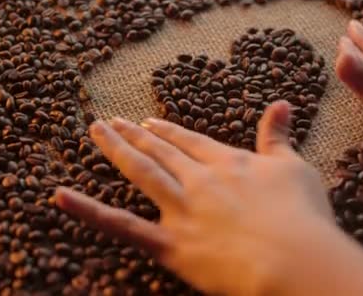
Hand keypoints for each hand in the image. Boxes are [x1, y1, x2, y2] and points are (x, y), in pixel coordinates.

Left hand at [55, 101, 362, 295]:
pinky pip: (121, 227)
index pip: (190, 141)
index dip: (169, 132)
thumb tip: (282, 104)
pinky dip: (88, 211)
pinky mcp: (170, 244)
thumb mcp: (294, 167)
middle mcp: (199, 180)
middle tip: (111, 122)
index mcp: (227, 163)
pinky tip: (60, 196)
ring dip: (116, 151)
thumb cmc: (301, 215)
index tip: (149, 123)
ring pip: (141, 173)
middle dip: (135, 136)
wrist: (294, 258)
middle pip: (161, 152)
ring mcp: (181, 210)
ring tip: (95, 133)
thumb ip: (279, 137)